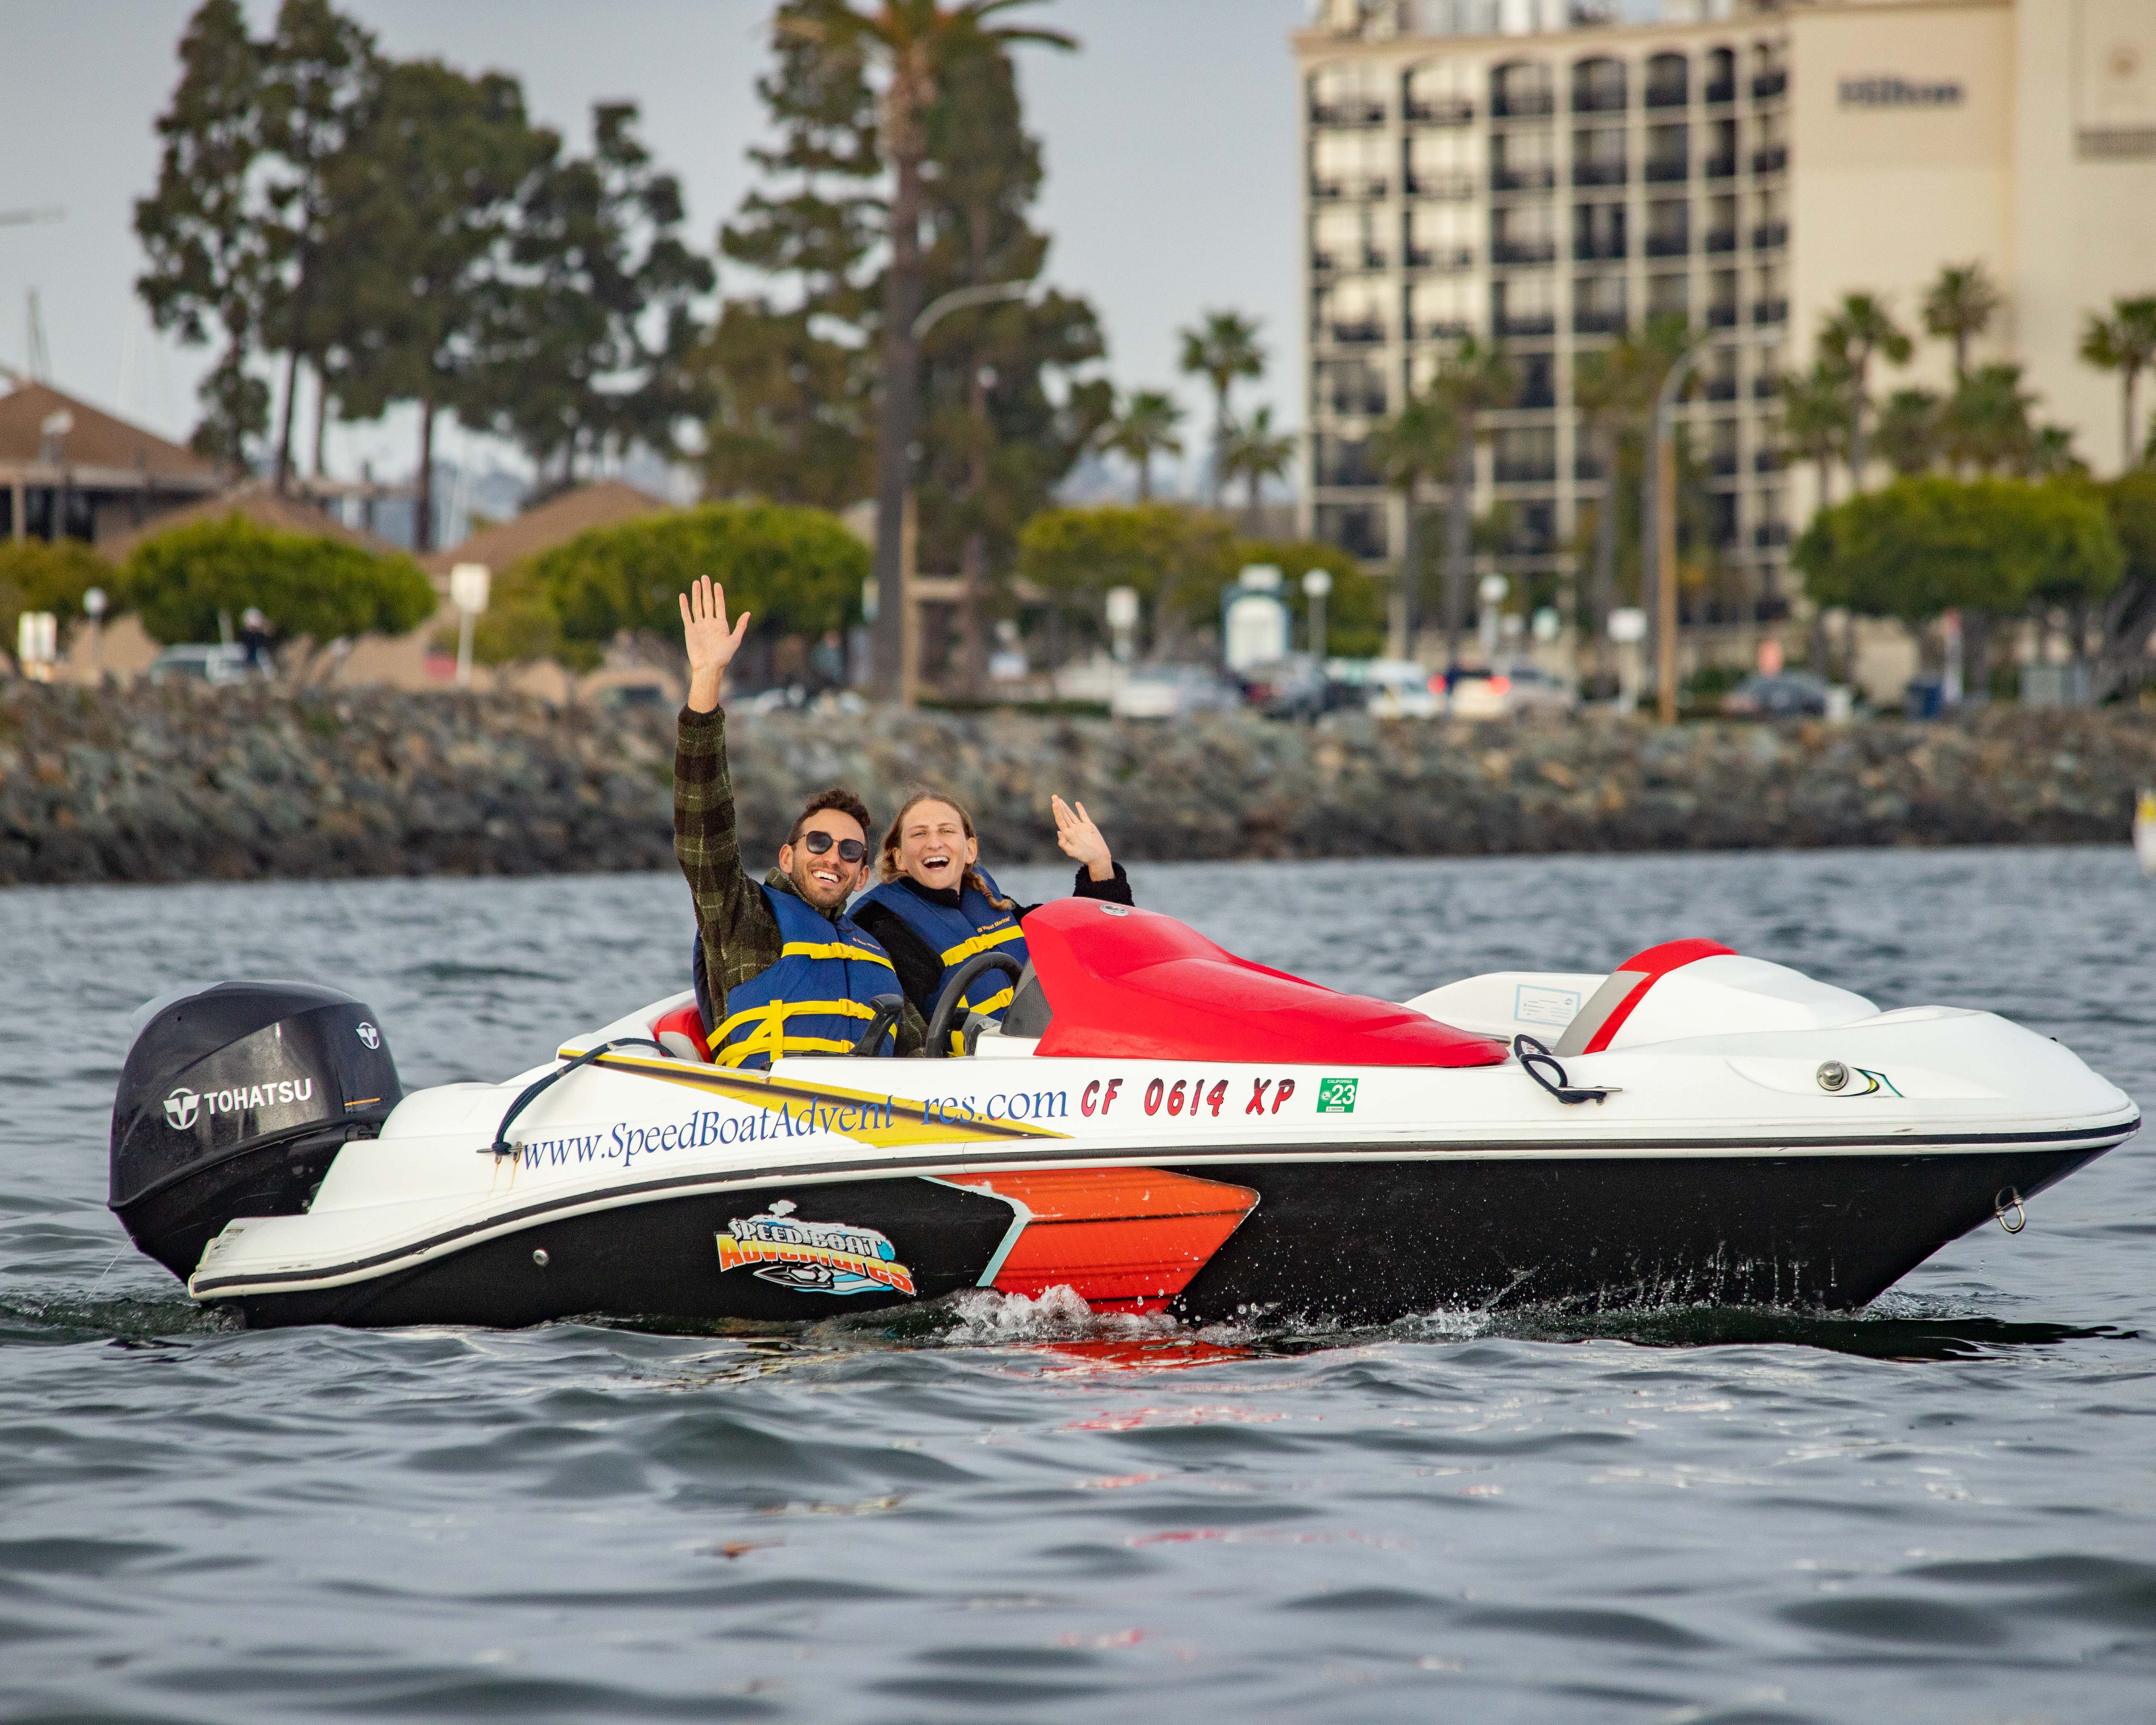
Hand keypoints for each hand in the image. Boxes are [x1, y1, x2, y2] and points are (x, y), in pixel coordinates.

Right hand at [680, 576, 748, 711]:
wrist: (709, 667)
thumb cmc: (723, 657)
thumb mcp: (735, 640)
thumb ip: (740, 626)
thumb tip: (748, 612)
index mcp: (721, 624)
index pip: (719, 605)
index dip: (718, 594)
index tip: (717, 584)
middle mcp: (710, 623)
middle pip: (708, 602)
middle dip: (706, 590)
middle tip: (704, 577)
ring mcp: (699, 625)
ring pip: (697, 606)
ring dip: (696, 594)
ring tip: (696, 582)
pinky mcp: (690, 630)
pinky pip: (687, 615)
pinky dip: (685, 605)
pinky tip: (683, 596)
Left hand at [1052, 795, 1113, 881]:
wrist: (1098, 856)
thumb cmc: (1085, 856)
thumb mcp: (1072, 852)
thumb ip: (1063, 843)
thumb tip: (1058, 832)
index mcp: (1068, 835)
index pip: (1060, 821)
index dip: (1057, 812)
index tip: (1054, 803)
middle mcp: (1073, 829)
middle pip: (1064, 816)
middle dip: (1059, 806)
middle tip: (1054, 796)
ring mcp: (1080, 827)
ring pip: (1071, 814)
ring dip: (1066, 807)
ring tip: (1059, 800)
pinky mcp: (1089, 826)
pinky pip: (1083, 816)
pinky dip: (1080, 809)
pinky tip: (1077, 804)